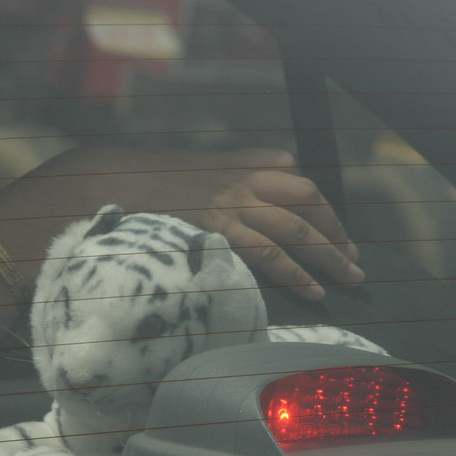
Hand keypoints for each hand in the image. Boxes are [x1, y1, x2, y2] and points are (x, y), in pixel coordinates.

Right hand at [10, 147, 364, 300]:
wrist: (101, 180)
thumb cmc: (140, 182)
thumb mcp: (192, 170)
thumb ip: (230, 174)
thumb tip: (268, 179)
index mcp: (237, 162)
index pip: (297, 178)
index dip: (323, 208)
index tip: (338, 230)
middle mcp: (242, 178)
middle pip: (308, 201)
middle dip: (336, 231)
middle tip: (355, 260)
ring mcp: (232, 202)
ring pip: (297, 229)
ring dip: (329, 256)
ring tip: (352, 280)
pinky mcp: (219, 229)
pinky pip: (270, 254)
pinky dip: (297, 274)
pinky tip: (314, 292)